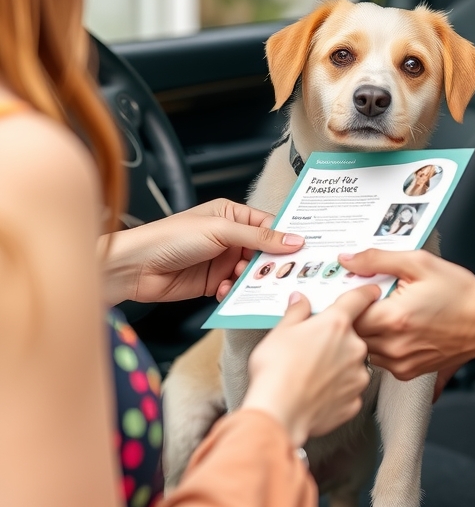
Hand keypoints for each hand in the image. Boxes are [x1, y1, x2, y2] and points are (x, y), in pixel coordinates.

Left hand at [101, 199, 304, 306]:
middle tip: (286, 273)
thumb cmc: (170, 237)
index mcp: (232, 215)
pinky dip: (236, 292)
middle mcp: (230, 237)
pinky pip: (236, 289)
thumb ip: (258, 237)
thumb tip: (293, 239)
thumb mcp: (220, 231)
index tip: (306, 249)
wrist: (135, 267)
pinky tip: (227, 291)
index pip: (269, 225)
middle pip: (264, 251)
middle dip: (273, 263)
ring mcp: (222, 260)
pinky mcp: (214, 283)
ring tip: (250, 283)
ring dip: (253, 279)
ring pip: (252, 272)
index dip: (287, 237)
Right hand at [243, 285, 379, 444]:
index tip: (371, 291)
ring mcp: (357, 375)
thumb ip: (296, 312)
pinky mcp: (354, 400)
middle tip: (313, 348)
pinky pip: (348, 389)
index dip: (366, 293)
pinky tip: (318, 392)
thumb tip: (300, 300)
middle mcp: (354, 347)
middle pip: (351, 336)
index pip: (358, 299)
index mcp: (336, 324)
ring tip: (311, 374)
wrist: (279, 413)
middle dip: (336, 340)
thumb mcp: (280, 332)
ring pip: (351, 364)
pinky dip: (337, 390)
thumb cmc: (276, 371)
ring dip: (338, 365)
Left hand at [341, 249, 474, 378]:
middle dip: (354, 316)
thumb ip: (377, 260)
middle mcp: (394, 346)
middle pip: (351, 334)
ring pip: (363, 349)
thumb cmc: (460, 293)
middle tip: (368, 300)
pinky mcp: (407, 372)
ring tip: (384, 314)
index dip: (347, 299)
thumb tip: (347, 259)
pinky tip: (396, 330)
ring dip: (366, 332)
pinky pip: (379, 359)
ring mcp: (400, 363)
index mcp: (394, 318)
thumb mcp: (419, 263)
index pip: (346, 314)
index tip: (354, 289)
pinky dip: (381, 345)